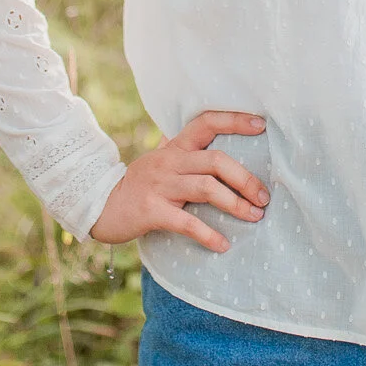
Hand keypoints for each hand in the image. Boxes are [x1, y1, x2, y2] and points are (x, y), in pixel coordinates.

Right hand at [89, 110, 270, 251]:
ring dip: (235, 204)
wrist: (101, 206)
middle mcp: (169, 161)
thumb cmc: (141, 186)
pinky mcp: (151, 211)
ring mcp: (159, 185)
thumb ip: (187, 154)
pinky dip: (208, 234)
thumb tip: (223, 147)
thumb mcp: (162, 162)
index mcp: (174, 147)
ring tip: (255, 216)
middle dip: (245, 178)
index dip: (234, 121)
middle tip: (264, 197)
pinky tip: (223, 245)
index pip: (206, 122)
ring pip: (206, 187)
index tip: (261, 125)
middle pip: (215, 160)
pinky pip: (186, 222)